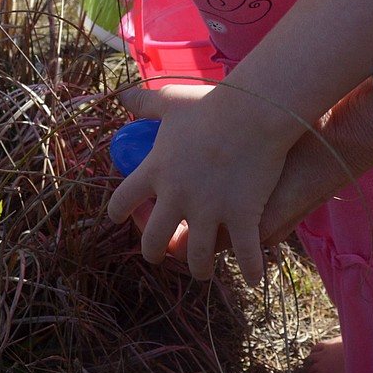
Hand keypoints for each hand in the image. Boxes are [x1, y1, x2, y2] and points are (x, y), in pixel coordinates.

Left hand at [124, 76, 372, 259]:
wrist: (254, 111)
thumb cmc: (211, 104)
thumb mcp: (172, 101)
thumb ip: (145, 103)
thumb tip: (123, 94)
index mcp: (156, 171)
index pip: (123, 200)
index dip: (118, 212)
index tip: (119, 218)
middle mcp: (177, 196)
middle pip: (154, 239)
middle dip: (154, 252)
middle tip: (159, 255)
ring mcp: (210, 210)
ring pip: (197, 256)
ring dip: (199, 268)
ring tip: (202, 272)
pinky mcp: (242, 216)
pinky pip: (244, 254)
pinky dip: (250, 270)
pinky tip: (253, 279)